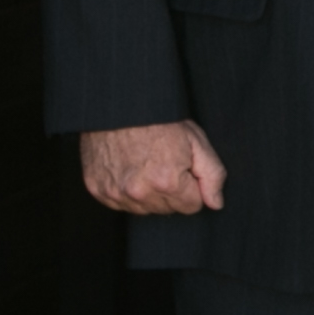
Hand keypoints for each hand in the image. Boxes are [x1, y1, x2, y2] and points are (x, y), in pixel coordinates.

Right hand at [81, 119, 227, 216]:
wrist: (119, 104)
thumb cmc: (159, 119)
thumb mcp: (195, 140)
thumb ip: (212, 175)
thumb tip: (215, 203)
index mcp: (166, 181)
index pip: (192, 206)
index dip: (192, 186)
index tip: (183, 167)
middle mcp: (139, 192)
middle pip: (168, 210)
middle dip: (171, 191)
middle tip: (164, 162)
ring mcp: (115, 192)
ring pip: (145, 209)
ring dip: (149, 193)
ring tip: (145, 164)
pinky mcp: (98, 190)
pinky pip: (121, 203)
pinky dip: (127, 191)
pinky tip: (129, 168)